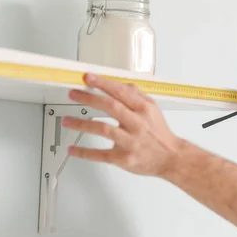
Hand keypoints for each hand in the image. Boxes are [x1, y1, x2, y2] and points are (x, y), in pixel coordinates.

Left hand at [61, 73, 181, 176]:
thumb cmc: (159, 134)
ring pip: (103, 129)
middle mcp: (137, 124)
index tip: (88, 78)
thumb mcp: (153, 109)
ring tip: (66, 120)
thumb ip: (136, 94)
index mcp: (144, 110)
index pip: (121, 92)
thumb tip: (120, 83)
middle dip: (89, 98)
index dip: (103, 84)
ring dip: (81, 124)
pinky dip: (84, 153)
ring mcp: (130, 142)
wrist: (171, 158)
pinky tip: (72, 149)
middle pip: (110, 107)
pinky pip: (101, 155)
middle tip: (73, 94)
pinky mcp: (124, 158)